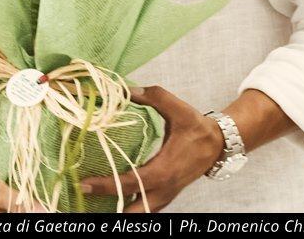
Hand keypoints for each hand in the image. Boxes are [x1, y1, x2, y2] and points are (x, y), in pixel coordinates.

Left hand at [81, 86, 224, 212]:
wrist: (218, 144)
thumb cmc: (197, 127)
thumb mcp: (178, 108)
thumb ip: (153, 96)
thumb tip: (126, 89)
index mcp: (164, 170)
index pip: (130, 183)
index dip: (106, 186)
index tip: (84, 185)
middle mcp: (164, 189)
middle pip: (134, 211)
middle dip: (111, 210)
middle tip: (85, 199)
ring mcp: (167, 196)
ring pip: (142, 213)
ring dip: (120, 211)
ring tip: (94, 203)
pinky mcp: (168, 196)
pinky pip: (147, 208)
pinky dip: (131, 208)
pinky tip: (113, 201)